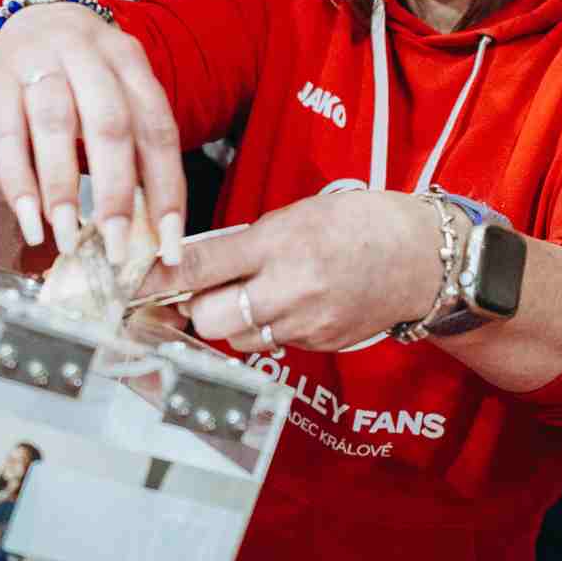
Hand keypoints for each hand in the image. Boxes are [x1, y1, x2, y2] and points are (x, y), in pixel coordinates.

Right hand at [0, 3, 184, 268]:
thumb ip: (132, 144)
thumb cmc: (84, 71)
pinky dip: (19, 181)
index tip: (167, 246)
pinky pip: (7, 134)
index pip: (157, 129)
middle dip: (115, 193)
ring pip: (56, 124)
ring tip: (69, 238)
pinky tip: (29, 219)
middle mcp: (89, 56)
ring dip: (63, 188)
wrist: (32, 12)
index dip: (166, 190)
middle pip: (109, 125)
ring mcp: (39, 61)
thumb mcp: (118, 89)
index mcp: (130, 61)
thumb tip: (146, 228)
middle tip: (115, 249)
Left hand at [168, 190, 445, 352]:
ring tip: (249, 295)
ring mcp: (305, 323)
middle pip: (208, 318)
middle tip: (200, 290)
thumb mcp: (296, 215)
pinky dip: (264, 330)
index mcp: (280, 243)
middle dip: (196, 306)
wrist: (424, 258)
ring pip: (235, 338)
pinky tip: (282, 307)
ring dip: (229, 321)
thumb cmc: (362, 224)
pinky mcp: (318, 345)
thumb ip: (242, 242)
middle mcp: (289, 288)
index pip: (200, 265)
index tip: (136, 280)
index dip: (160, 276)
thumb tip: (190, 261)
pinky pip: (270, 345)